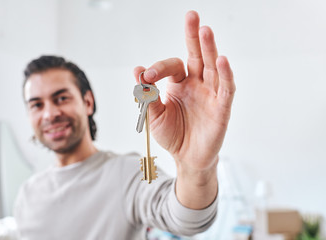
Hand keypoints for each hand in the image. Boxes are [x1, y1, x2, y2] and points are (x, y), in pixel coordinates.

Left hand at [134, 11, 234, 175]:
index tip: (146, 76)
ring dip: (209, 49)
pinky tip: (221, 60)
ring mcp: (210, 94)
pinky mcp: (222, 107)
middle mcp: (197, 84)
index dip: (158, 68)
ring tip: (205, 30)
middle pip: (197, 55)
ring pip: (212, 67)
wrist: (186, 158)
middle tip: (192, 15)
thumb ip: (146, 95)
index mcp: (179, 84)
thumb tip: (137, 70)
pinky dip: (225, 74)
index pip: (171, 67)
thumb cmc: (172, 135)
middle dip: (194, 36)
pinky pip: (226, 88)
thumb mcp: (153, 116)